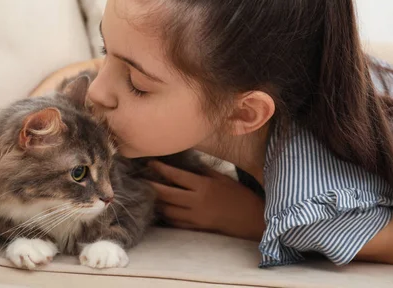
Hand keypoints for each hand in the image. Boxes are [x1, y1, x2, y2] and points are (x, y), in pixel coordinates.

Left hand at [146, 160, 265, 240]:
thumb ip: (205, 171)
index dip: (161, 169)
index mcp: (204, 186)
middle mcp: (197, 201)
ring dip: (157, 202)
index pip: (176, 176)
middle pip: (167, 194)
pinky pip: (176, 223)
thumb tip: (189, 163)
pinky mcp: (197, 228)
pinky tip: (162, 210)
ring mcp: (196, 217)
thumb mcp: (223, 179)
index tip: (150, 163)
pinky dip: (167, 216)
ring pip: (168, 210)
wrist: (251, 219)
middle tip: (141, 180)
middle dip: (152, 187)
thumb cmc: (239, 196)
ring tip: (149, 194)